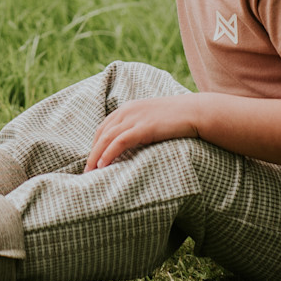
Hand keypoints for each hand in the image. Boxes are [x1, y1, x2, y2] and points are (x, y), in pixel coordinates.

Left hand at [85, 96, 202, 170]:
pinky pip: (120, 142)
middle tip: (85, 170)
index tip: (91, 160)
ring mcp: (134, 119)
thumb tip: (132, 145)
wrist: (194, 112)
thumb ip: (139, 128)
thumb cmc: (176, 119)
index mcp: (127, 108)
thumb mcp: (152, 120)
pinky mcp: (143, 128)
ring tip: (90, 172)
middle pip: (101, 133)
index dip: (95, 145)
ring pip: (107, 138)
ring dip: (96, 156)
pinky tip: (103, 165)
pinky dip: (109, 153)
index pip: (103, 127)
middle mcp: (127, 111)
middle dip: (92, 152)